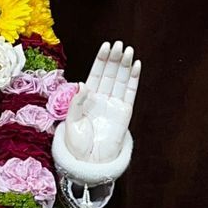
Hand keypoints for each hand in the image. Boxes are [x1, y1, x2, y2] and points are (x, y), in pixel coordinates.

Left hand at [63, 41, 140, 164]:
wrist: (89, 163)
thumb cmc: (76, 145)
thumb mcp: (71, 122)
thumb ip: (76, 102)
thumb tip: (83, 83)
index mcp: (87, 98)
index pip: (96, 73)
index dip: (101, 60)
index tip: (105, 46)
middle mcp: (101, 98)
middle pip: (110, 73)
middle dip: (114, 58)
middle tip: (119, 44)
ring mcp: (114, 104)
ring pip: (121, 80)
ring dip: (125, 65)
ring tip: (128, 50)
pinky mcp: (125, 112)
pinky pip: (130, 92)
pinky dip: (134, 79)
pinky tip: (136, 66)